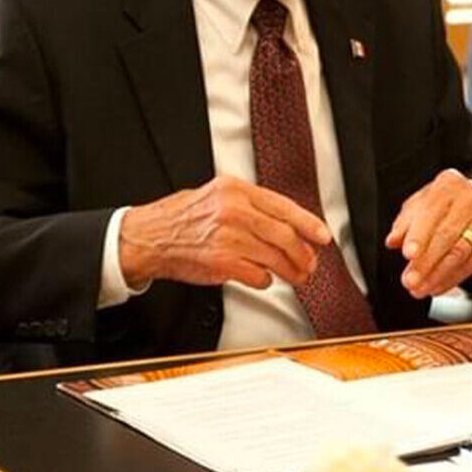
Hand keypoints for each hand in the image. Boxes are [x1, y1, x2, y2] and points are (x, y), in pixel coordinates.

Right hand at [118, 176, 331, 289]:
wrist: (149, 237)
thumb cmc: (182, 218)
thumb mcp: (216, 195)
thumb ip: (249, 205)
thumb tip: (285, 223)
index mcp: (235, 190)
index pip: (283, 206)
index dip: (308, 223)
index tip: (322, 236)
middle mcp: (233, 210)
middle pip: (284, 234)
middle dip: (302, 252)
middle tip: (309, 263)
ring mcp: (227, 237)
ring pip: (274, 257)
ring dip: (290, 271)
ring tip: (297, 276)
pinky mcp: (221, 262)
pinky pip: (257, 275)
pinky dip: (265, 280)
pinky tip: (263, 279)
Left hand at [385, 169, 471, 298]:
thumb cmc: (444, 205)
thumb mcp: (420, 206)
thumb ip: (405, 223)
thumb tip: (393, 240)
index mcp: (448, 184)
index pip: (432, 212)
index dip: (419, 235)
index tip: (408, 255)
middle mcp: (471, 197)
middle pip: (446, 235)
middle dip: (426, 262)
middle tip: (410, 280)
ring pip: (460, 252)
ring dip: (437, 275)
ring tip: (421, 288)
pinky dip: (452, 278)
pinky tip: (437, 286)